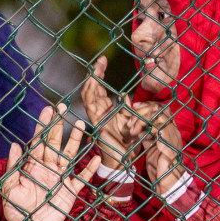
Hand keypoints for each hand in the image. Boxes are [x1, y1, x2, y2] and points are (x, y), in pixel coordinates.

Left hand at [0, 105, 100, 220]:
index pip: (38, 142)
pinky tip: (95, 158)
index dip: (42, 126)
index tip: (47, 110)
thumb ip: (13, 167)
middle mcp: (47, 167)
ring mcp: (60, 178)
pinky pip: (81, 178)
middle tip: (62, 107)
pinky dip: (89, 169)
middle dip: (58, 125)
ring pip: (69, 155)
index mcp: (32, 165)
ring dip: (75, 140)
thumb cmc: (16, 210)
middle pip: (55, 143)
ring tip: (80, 124)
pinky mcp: (70, 191)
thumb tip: (15, 145)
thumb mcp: (9, 188)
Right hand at [77, 55, 148, 169]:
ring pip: (89, 96)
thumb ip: (126, 108)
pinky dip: (90, 95)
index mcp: (105, 111)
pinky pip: (91, 107)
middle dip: (95, 74)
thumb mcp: (130, 121)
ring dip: (92, 81)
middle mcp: (98, 113)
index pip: (99, 89)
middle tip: (100, 60)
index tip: (103, 60)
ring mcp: (97, 118)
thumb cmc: (127, 143)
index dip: (99, 74)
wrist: (124, 161)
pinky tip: (93, 84)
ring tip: (96, 69)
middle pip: (92, 89)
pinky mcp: (98, 124)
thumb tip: (124, 95)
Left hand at [140, 105, 185, 198]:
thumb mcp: (150, 146)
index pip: (162, 109)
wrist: (167, 183)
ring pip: (159, 115)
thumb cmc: (159, 166)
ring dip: (141, 118)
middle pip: (161, 108)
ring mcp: (173, 137)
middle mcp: (173, 131)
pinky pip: (158, 128)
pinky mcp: (169, 145)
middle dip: (142, 110)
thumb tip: (137, 126)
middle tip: (130, 121)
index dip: (147, 106)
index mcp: (170, 130)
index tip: (133, 108)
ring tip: (131, 129)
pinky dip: (144, 127)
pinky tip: (136, 134)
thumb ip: (146, 135)